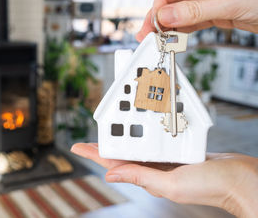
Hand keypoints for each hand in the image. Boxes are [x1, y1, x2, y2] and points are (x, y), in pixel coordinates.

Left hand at [71, 143, 257, 217]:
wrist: (238, 179)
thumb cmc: (209, 186)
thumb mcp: (170, 183)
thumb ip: (141, 177)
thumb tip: (110, 176)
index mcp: (149, 178)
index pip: (114, 165)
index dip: (94, 155)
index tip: (77, 146)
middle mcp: (154, 170)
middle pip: (123, 154)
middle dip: (106, 145)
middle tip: (91, 134)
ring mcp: (166, 162)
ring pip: (139, 146)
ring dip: (125, 136)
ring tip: (112, 128)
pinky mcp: (178, 153)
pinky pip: (157, 142)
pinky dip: (147, 134)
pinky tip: (142, 127)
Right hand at [136, 0, 257, 40]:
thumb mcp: (230, 2)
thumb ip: (194, 11)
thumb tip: (165, 16)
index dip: (162, 0)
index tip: (155, 17)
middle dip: (162, 16)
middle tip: (148, 33)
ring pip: (182, 12)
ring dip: (170, 26)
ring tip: (158, 39)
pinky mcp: (216, 13)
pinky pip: (193, 22)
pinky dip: (183, 31)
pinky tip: (174, 38)